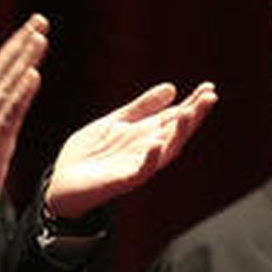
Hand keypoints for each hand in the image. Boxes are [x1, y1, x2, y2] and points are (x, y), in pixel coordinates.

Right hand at [0, 15, 48, 227]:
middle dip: (22, 42)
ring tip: (39, 38)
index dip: (15, 44)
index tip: (33, 24)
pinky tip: (32, 76)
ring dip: (23, 60)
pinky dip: (20, 93)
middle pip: (3, 68)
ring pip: (7, 84)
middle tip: (41, 19)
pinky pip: (9, 112)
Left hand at [44, 81, 217, 218]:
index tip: (209, 87)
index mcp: (145, 135)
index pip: (175, 117)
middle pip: (177, 132)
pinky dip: (150, 159)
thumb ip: (140, 108)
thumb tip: (172, 88)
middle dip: (194, 116)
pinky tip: (156, 144)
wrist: (61, 184)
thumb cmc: (89, 154)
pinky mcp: (122, 182)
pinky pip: (141, 172)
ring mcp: (136, 166)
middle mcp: (146, 150)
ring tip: (188, 114)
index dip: (192, 103)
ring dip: (178, 134)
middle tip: (210, 97)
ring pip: (165, 151)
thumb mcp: (114, 122)